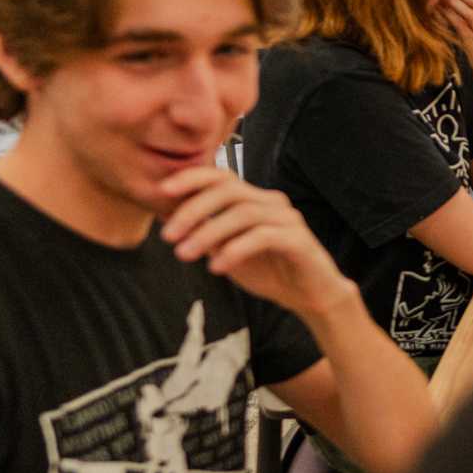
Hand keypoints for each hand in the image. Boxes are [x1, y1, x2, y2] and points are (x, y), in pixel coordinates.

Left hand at [159, 168, 356, 319]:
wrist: (310, 296)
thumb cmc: (269, 270)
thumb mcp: (228, 250)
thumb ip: (206, 233)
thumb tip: (167, 219)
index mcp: (255, 199)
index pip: (221, 176)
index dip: (191, 178)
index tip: (161, 191)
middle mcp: (272, 202)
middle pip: (229, 191)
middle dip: (193, 210)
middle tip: (168, 236)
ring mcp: (288, 219)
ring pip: (243, 213)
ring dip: (208, 233)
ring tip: (184, 255)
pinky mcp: (298, 240)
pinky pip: (262, 237)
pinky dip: (235, 250)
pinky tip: (216, 268)